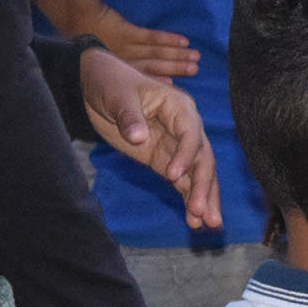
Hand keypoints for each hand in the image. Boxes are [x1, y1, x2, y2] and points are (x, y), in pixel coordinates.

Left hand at [82, 46, 222, 230]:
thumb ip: (129, 116)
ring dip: (204, 198)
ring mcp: (176, 147)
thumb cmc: (112, 82)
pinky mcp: (164, 161)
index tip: (172, 176)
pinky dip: (189, 199)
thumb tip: (139, 137)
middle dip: (203, 186)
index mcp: (179, 107)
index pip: (190, 134)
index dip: (185, 155)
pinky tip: (194, 221)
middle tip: (200, 212)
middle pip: (202, 159)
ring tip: (207, 224)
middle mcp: (185, 129)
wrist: (100, 85)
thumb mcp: (118, 95)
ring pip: (198, 174)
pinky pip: (183, 182)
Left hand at [91, 6, 198, 78]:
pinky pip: (150, 37)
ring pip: (154, 53)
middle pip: (153, 65)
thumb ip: (123, 69)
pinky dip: (167, 39)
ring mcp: (125, 45)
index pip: (141, 77)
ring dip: (176, 55)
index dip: (158, 81)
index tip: (176, 86)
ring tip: (195, 58)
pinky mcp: (126, 31)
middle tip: (195, 69)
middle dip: (176, 67)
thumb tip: (147, 79)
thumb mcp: (102, 58)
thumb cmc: (89, 40)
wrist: (75, 18)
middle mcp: (123, 60)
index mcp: (117, 69)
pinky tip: (183, 40)